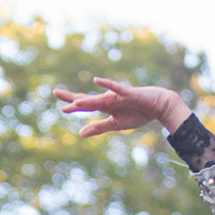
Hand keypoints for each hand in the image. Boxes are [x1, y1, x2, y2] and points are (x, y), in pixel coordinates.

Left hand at [54, 78, 187, 136]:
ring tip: (74, 102)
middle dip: (72, 98)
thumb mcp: (115, 125)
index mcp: (105, 106)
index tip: (61, 108)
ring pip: (100, 98)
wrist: (158, 106)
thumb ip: (98, 128)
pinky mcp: (129, 94)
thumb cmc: (138, 113)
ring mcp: (118, 96)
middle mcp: (109, 99)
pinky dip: (107, 86)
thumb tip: (79, 133)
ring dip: (87, 100)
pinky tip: (96, 81)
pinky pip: (117, 89)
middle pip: (88, 99)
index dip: (73, 106)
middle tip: (56, 92)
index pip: (86, 105)